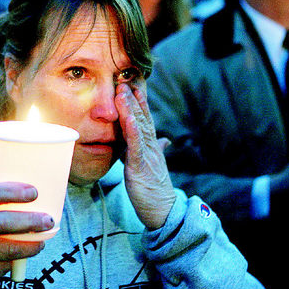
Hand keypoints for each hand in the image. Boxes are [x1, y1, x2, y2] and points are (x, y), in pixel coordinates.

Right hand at [0, 182, 53, 288]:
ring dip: (30, 246)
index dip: (12, 192)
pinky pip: (2, 267)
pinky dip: (15, 263)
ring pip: (7, 249)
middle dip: (29, 221)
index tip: (34, 192)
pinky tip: (20, 259)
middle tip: (48, 221)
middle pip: (0, 222)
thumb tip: (36, 203)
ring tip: (40, 243)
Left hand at [115, 82, 175, 228]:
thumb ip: (155, 149)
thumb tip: (164, 140)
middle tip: (124, 78)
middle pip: (142, 116)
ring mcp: (146, 154)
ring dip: (131, 108)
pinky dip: (133, 132)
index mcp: (150, 144)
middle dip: (133, 97)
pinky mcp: (140, 166)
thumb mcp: (152, 164)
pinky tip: (129, 120)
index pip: (145, 117)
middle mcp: (150, 145)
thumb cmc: (155, 187)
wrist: (162, 209)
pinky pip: (136, 147)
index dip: (139, 100)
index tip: (132, 82)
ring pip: (138, 127)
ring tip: (124, 91)